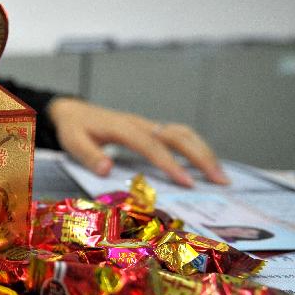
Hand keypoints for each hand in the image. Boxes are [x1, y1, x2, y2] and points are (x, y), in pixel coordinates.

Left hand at [47, 97, 227, 187]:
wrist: (74, 111)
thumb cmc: (74, 129)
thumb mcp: (73, 142)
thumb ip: (88, 155)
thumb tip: (106, 169)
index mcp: (123, 128)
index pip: (151, 145)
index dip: (170, 163)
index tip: (187, 182)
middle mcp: (140, 124)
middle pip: (178, 135)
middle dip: (201, 156)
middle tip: (221, 180)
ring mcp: (148, 126)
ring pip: (183, 133)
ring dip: (205, 152)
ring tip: (221, 176)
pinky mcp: (151, 130)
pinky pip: (179, 136)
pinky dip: (197, 148)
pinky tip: (207, 165)